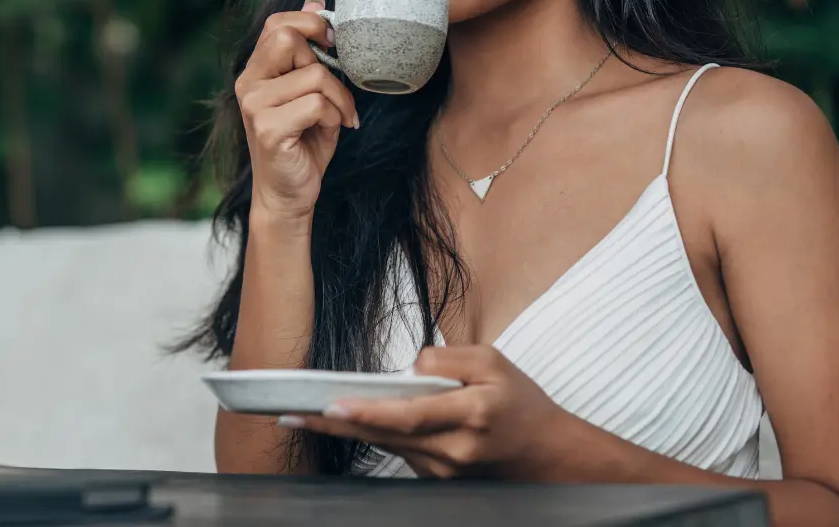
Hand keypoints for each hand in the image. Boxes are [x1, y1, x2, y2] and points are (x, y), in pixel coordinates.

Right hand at [236, 0, 357, 222]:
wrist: (289, 194)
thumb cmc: (304, 141)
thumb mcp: (310, 90)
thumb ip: (310, 49)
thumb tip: (315, 0)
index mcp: (256, 71)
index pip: (277, 23)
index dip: (310, 23)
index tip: (333, 45)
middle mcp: (248, 83)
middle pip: (291, 38)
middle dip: (326, 64)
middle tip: (334, 92)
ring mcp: (254, 105)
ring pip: (315, 75)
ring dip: (340, 97)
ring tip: (339, 117)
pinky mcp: (267, 128)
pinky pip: (317, 103)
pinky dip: (336, 116)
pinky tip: (332, 130)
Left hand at [287, 346, 571, 478]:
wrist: (546, 454)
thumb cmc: (520, 402)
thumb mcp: (493, 361)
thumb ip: (448, 359)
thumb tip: (409, 368)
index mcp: (471, 414)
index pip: (409, 414)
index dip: (368, 412)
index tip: (333, 404)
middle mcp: (454, 450)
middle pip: (386, 435)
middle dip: (336, 423)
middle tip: (293, 413)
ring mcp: (444, 470)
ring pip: (387, 445)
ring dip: (347, 429)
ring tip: (307, 414)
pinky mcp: (438, 478)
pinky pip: (400, 452)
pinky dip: (374, 435)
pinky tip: (348, 421)